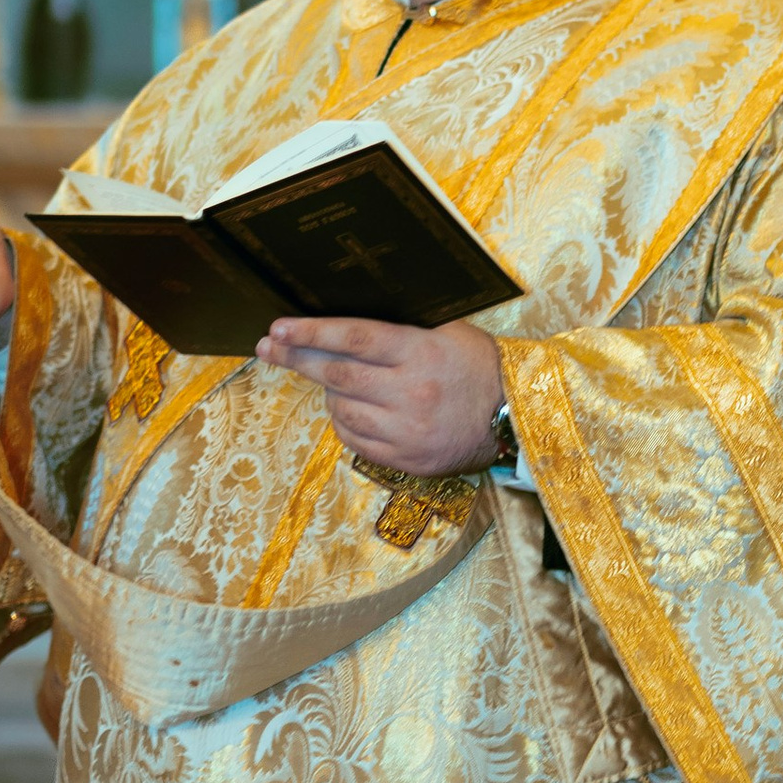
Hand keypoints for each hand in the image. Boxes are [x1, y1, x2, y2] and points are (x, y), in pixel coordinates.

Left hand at [253, 317, 503, 474]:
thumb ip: (402, 329)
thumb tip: (346, 323)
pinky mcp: (407, 459)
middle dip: (297, 359)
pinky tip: (348, 408)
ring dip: (327, 392)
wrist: (514, 416)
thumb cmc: (479, 366)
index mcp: (420, 353)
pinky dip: (344, 421)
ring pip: (342, 409)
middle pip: (337, 374)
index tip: (278, 329)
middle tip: (267, 348)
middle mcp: (410, 392)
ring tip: (328, 380)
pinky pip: (356, 440)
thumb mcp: (447, 331)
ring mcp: (407, 430)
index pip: (353, 338)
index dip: (310, 333)